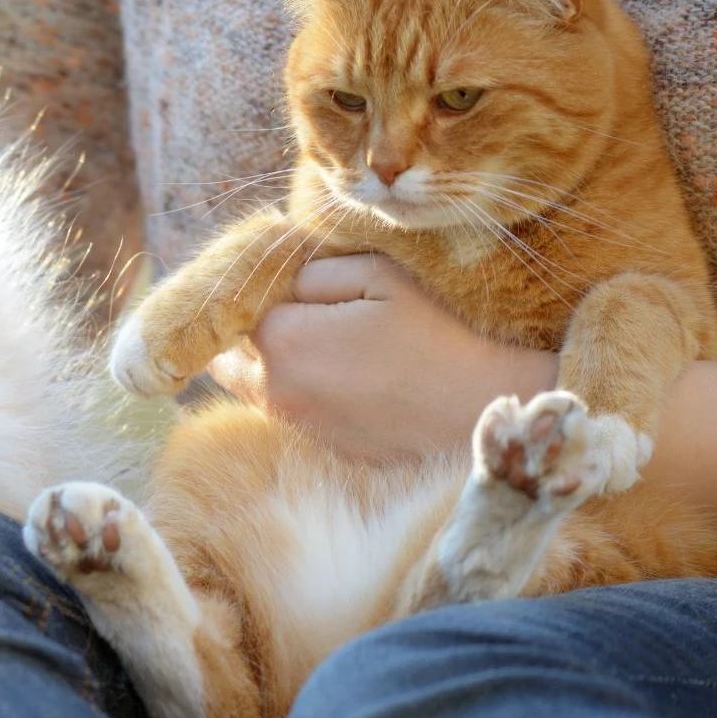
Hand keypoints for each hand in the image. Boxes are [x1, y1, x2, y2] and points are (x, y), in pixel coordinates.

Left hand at [207, 254, 556, 461]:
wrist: (486, 403)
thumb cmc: (437, 328)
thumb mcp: (376, 273)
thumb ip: (313, 270)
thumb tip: (279, 274)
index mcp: (280, 341)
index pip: (237, 305)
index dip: (260, 286)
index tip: (287, 273)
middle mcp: (275, 391)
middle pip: (230, 354)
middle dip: (249, 329)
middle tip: (292, 306)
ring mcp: (298, 426)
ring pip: (254, 386)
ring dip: (271, 362)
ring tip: (321, 338)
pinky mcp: (325, 447)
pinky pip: (292, 411)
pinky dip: (302, 391)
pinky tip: (347, 374)